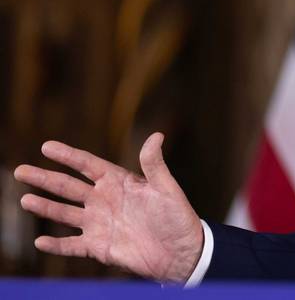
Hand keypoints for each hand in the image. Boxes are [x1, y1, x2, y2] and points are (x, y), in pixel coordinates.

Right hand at [14, 133, 203, 282]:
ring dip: (45, 207)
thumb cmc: (177, 217)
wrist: (181, 252)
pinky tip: (40, 241)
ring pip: (65, 214)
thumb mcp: (166, 188)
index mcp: (119, 182)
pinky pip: (72, 245)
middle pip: (68, 187)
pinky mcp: (98, 247)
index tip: (47, 146)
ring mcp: (99, 224)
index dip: (68, 156)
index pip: (88, 165)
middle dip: (45, 179)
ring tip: (25, 200)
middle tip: (20, 170)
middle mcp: (104, 201)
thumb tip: (156, 135)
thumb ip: (154, 164)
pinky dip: (56, 245)